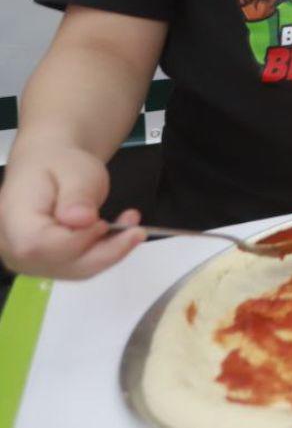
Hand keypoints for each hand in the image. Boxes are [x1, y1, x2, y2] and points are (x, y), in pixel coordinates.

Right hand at [0, 144, 144, 278]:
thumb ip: (78, 195)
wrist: (50, 168)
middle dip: (106, 250)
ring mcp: (30, 261)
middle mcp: (14, 248)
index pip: (40, 245)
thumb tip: (80, 220)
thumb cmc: (59, 165)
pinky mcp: (49, 264)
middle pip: (61, 264)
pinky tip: (120, 232)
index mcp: (12, 219)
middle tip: (136, 228)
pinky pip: (81, 267)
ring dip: (111, 251)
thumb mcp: (76, 170)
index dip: (78, 239)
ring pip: (77, 270)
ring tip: (131, 222)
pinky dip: (106, 252)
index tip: (102, 222)